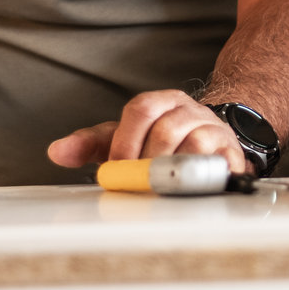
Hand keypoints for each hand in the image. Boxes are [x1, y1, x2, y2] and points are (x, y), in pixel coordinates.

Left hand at [47, 89, 248, 175]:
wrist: (209, 140)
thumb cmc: (161, 142)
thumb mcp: (124, 140)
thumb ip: (91, 144)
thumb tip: (57, 151)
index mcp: (161, 102)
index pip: (142, 108)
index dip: (126, 139)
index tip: (118, 165)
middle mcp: (188, 110)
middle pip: (167, 128)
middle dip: (148, 161)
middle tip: (139, 182)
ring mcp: (212, 130)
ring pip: (195, 143)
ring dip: (175, 169)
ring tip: (162, 186)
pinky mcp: (231, 153)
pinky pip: (222, 162)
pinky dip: (206, 176)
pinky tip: (192, 187)